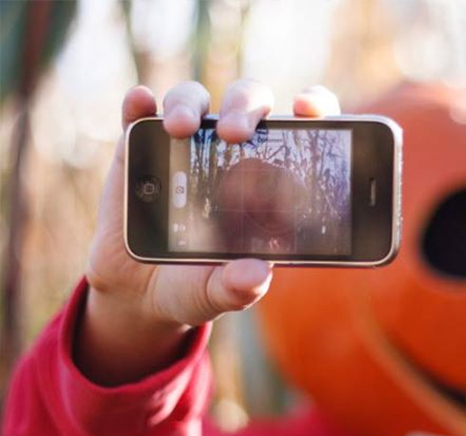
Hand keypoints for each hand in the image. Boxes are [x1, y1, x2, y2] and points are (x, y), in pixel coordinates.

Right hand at [76, 80, 340, 385]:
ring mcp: (184, 144)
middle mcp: (230, 151)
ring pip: (193, 99)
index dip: (313, 107)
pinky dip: (139, 104)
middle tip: (234, 133)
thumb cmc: (197, 285)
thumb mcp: (218, 292)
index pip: (301, 129)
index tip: (307, 108)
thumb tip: (257, 274)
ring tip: (180, 129)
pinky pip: (138, 116)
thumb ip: (238, 286)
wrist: (140, 292)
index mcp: (269, 179)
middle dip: (244, 106)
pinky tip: (140, 103)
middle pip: (248, 102)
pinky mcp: (139, 149)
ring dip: (188, 104)